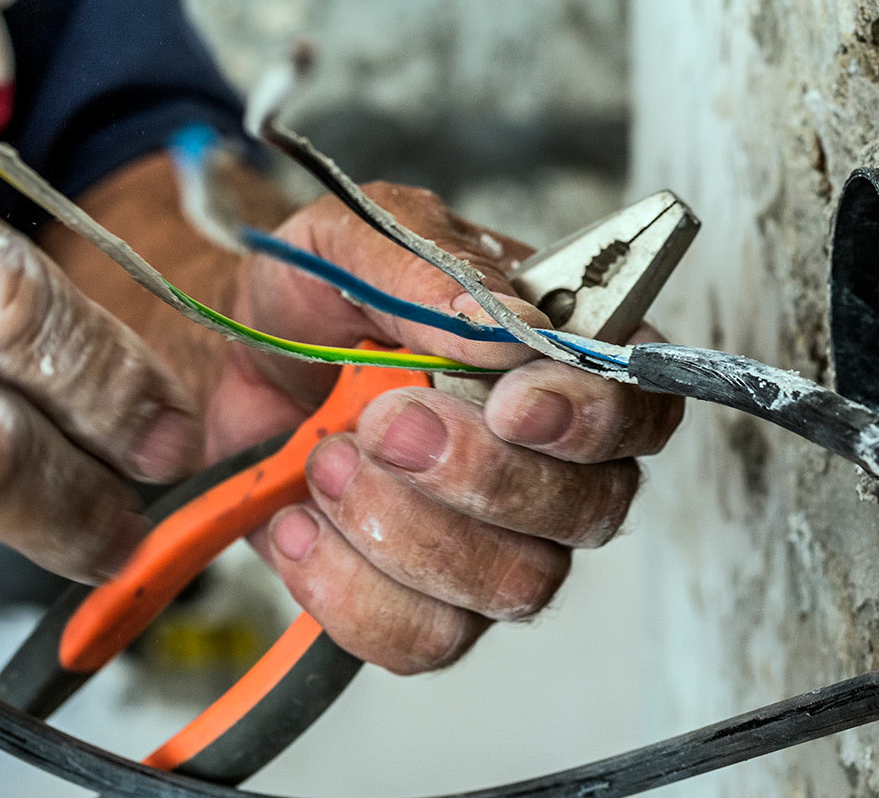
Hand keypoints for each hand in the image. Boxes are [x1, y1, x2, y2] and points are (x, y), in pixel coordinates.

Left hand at [209, 184, 683, 673]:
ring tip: (327, 460)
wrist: (235, 359)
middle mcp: (561, 467)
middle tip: (383, 420)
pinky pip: (425, 639)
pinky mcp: (433, 608)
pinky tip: (300, 522)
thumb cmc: (321, 294)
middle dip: (478, 474)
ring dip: (403, 528)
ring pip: (514, 585)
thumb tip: (501, 321)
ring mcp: (504, 547)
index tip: (512, 402)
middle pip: (587, 512)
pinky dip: (346, 586)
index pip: (643, 411)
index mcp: (571, 364)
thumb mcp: (356, 238)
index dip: (591, 418)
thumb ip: (431, 268)